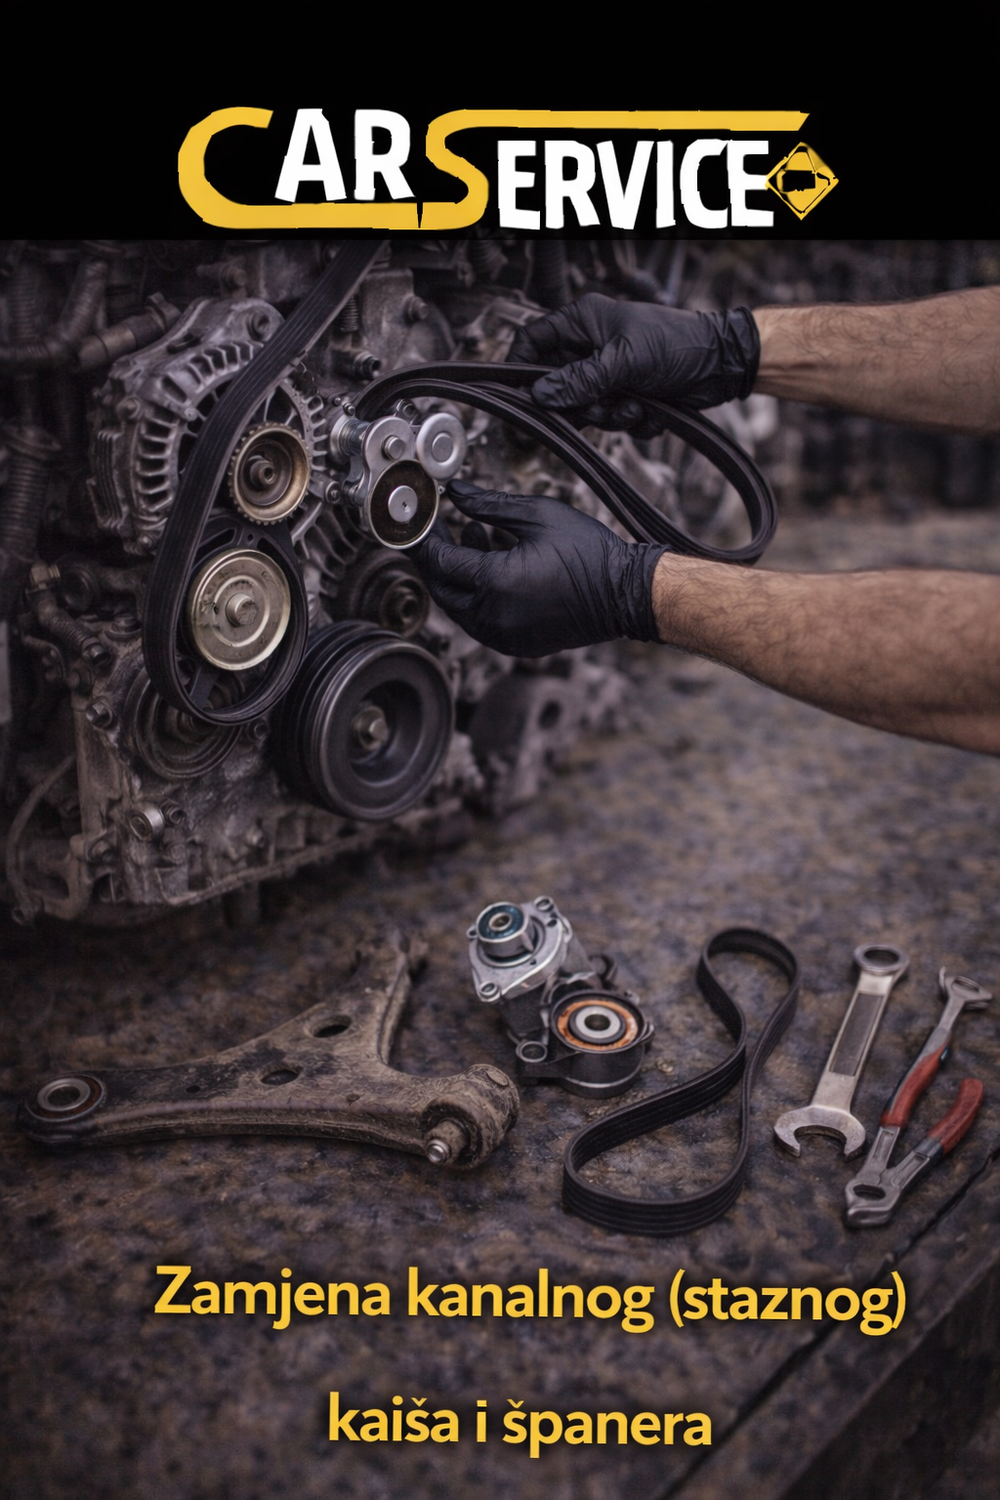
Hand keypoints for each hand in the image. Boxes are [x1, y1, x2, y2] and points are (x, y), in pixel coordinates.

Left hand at [415, 481, 664, 657]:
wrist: (624, 596)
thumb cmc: (588, 552)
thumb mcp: (537, 516)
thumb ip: (489, 505)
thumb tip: (455, 491)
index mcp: (493, 584)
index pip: (439, 561)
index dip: (426, 537)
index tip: (425, 517)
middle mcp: (492, 617)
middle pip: (441, 588)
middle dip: (435, 558)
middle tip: (440, 527)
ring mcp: (502, 636)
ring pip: (458, 608)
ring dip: (457, 576)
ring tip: (474, 538)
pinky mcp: (514, 645)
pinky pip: (479, 622)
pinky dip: (475, 596)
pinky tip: (491, 569)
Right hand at [508, 293, 759, 434]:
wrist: (723, 363)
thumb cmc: (678, 344)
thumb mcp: (624, 361)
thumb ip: (581, 380)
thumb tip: (541, 395)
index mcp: (584, 322)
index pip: (533, 340)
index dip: (521, 366)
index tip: (521, 394)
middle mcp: (592, 347)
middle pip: (558, 386)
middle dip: (582, 404)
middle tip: (602, 406)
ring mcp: (609, 373)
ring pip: (587, 409)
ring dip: (612, 416)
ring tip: (637, 406)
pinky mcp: (627, 395)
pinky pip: (613, 420)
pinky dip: (633, 422)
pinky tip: (653, 409)